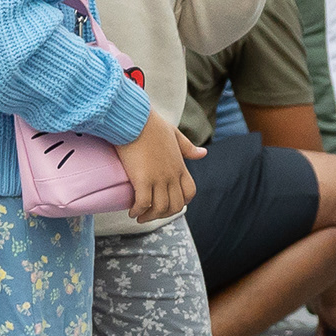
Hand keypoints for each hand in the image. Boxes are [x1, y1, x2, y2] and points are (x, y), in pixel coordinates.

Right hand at [120, 109, 202, 225]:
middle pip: (175, 205)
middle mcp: (171, 175)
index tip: (168, 204)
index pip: (190, 192)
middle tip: (150, 215)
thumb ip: (188, 147)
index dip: (181, 202)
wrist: (135, 119)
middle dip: (163, 214)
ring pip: (160, 208)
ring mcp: (158, 178)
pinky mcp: (142, 179)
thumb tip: (204, 153)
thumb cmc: (151, 125)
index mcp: (179, 165)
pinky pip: (144, 203)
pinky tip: (132, 211)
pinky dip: (138, 211)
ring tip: (138, 216)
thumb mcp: (175, 135)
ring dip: (149, 216)